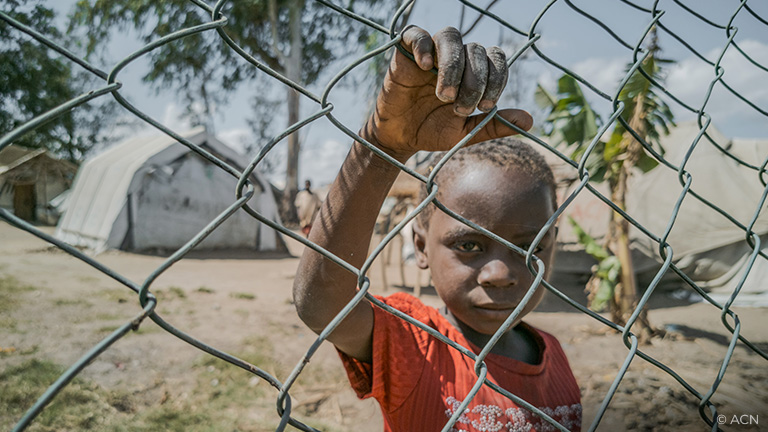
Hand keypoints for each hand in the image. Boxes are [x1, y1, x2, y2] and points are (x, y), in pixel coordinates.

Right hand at [361, 26, 532, 160]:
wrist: (400, 137)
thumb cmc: (433, 130)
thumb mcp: (466, 132)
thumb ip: (494, 124)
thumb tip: (529, 120)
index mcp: (474, 70)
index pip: (496, 57)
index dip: (496, 78)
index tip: (486, 106)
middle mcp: (456, 56)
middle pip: (476, 50)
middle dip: (474, 81)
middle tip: (461, 108)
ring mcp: (431, 51)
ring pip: (451, 37)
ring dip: (453, 66)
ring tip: (444, 95)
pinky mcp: (406, 52)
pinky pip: (417, 34)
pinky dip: (424, 47)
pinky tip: (426, 68)